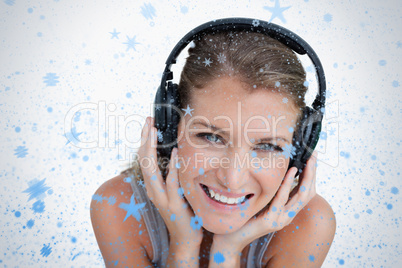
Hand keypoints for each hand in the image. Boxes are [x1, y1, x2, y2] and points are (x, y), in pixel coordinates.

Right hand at [137, 116, 203, 245]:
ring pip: (151, 170)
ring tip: (153, 131)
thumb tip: (174, 152)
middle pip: (143, 160)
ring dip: (151, 148)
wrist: (185, 237)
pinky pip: (171, 183)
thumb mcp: (172, 190)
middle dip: (144, 139)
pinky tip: (174, 153)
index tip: (147, 123)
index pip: (143, 158)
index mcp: (152, 185)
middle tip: (147, 121)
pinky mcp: (173, 205)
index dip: (143, 140)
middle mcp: (152, 190)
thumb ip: (170, 173)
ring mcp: (161, 198)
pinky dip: (172, 167)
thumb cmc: (182, 210)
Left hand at [212, 151, 317, 250]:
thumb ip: (271, 189)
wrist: (231, 238)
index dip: (312, 175)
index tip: (313, 157)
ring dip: (307, 177)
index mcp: (287, 210)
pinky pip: (282, 200)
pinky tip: (291, 171)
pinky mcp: (270, 221)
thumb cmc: (245, 216)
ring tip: (308, 161)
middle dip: (313, 173)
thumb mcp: (262, 199)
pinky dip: (288, 184)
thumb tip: (277, 168)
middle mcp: (288, 216)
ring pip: (301, 197)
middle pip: (308, 193)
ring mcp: (281, 220)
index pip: (307, 192)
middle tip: (314, 156)